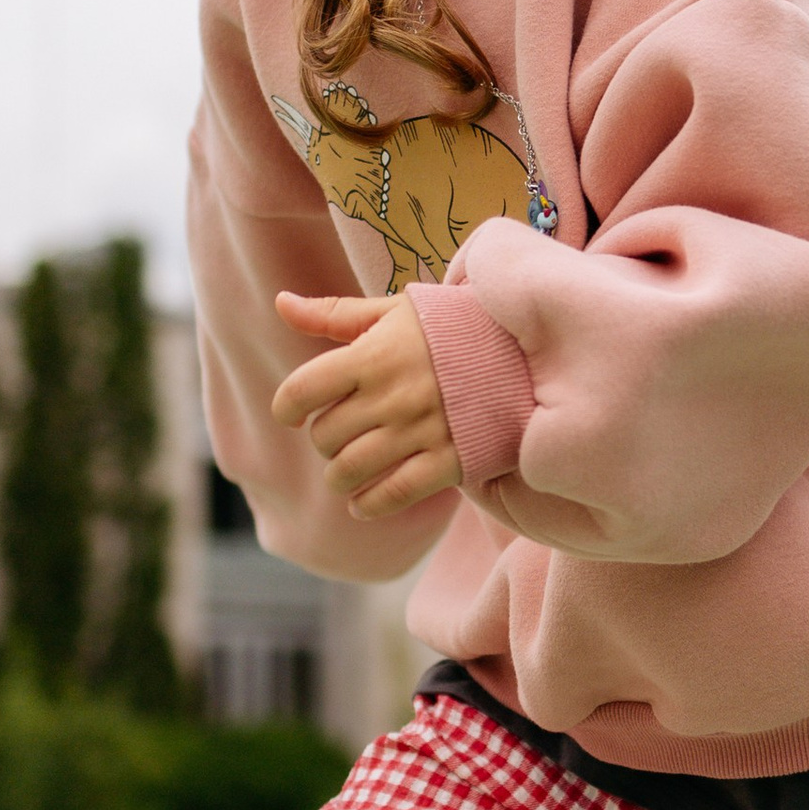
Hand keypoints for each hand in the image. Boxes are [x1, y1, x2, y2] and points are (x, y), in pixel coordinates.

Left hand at [271, 292, 461, 519]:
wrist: (527, 351)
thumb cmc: (452, 327)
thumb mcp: (396, 311)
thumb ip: (336, 313)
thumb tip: (281, 304)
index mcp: (374, 354)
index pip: (302, 391)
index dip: (286, 409)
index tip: (294, 414)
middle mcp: (393, 394)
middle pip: (325, 437)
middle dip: (324, 439)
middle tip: (339, 434)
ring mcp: (422, 431)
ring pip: (350, 472)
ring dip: (339, 477)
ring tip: (347, 470)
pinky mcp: (450, 460)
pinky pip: (393, 495)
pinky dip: (369, 505)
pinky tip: (362, 503)